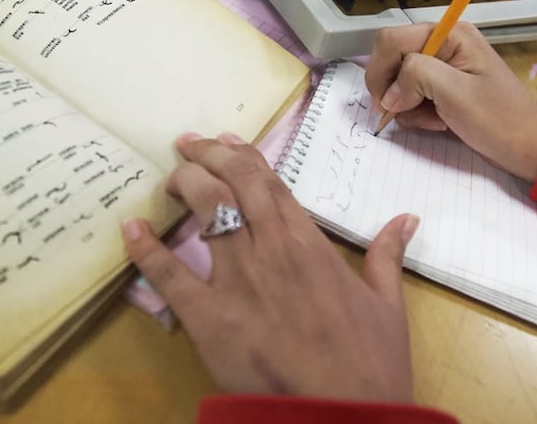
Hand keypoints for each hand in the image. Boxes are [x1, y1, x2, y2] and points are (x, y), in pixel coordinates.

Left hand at [121, 132, 418, 401]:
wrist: (343, 412)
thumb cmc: (369, 361)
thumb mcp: (388, 304)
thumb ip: (388, 255)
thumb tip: (406, 218)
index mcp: (309, 242)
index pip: (269, 181)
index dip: (242, 155)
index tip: (224, 139)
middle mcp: (270, 248)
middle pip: (232, 183)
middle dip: (206, 155)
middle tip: (188, 144)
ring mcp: (237, 279)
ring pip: (205, 211)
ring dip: (184, 184)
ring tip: (171, 175)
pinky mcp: (209, 317)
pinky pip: (170, 276)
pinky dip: (146, 250)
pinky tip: (129, 228)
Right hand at [365, 22, 536, 181]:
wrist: (528, 149)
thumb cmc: (500, 119)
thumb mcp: (456, 92)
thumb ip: (416, 76)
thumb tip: (390, 92)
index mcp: (449, 35)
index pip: (391, 40)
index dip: (382, 71)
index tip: (387, 103)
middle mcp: (442, 46)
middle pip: (391, 60)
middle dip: (394, 91)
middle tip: (407, 113)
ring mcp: (442, 70)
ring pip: (398, 83)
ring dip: (408, 107)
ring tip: (435, 119)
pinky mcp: (442, 91)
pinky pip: (411, 98)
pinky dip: (417, 114)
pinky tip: (440, 122)